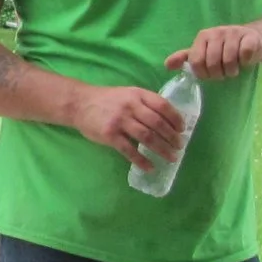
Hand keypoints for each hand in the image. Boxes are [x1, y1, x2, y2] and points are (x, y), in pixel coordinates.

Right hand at [69, 85, 185, 171]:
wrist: (80, 104)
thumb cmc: (107, 100)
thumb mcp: (128, 94)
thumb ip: (145, 103)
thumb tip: (168, 119)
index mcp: (137, 94)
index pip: (162, 105)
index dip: (175, 118)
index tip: (182, 129)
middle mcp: (130, 106)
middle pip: (157, 123)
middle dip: (172, 137)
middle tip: (179, 146)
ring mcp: (120, 121)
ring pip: (147, 137)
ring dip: (161, 149)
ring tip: (171, 157)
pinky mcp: (110, 135)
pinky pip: (129, 150)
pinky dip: (141, 160)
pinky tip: (150, 167)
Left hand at [168, 25, 261, 81]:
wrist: (249, 39)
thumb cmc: (223, 48)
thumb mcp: (202, 52)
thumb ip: (186, 58)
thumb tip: (167, 65)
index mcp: (203, 36)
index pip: (197, 61)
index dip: (203, 74)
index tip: (209, 76)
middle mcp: (217, 32)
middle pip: (213, 63)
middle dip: (218, 74)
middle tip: (223, 74)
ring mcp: (234, 33)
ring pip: (229, 60)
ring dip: (232, 71)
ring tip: (233, 70)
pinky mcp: (250, 37)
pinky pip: (245, 54)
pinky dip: (245, 63)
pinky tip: (245, 62)